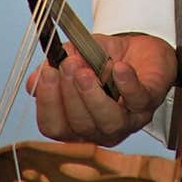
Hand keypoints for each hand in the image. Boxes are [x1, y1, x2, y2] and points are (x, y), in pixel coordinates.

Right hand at [26, 32, 177, 145]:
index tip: (47, 73)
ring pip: (107, 121)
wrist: (141, 50)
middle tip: (67, 64)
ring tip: (85, 69)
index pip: (54, 128)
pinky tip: (118, 67)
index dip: (48, 104)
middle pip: (79, 126)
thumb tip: (33, 82)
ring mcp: (126, 121)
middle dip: (70, 94)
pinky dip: (126, 83)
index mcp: (77, 125)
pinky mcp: (148, 104)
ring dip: (93, 95)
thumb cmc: (105, 59)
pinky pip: (137, 100)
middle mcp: (100, 130)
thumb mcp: (76, 56)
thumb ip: (55, 67)